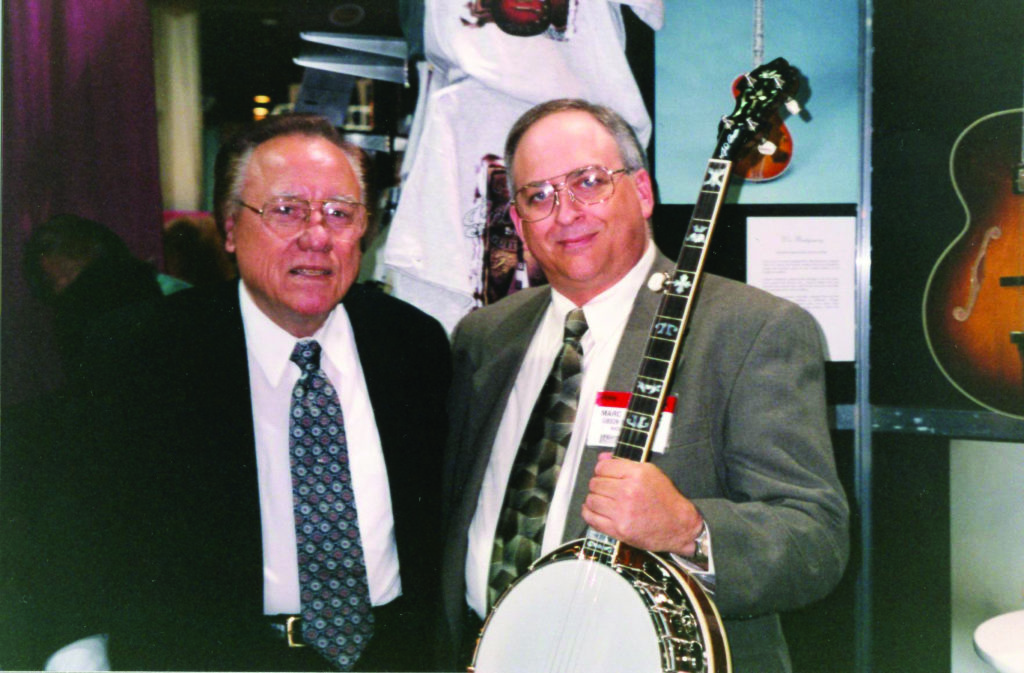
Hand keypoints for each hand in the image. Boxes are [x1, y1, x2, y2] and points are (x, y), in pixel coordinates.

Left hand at [581, 452, 703, 555]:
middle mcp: (628, 492)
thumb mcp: (651, 473)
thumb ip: (624, 464)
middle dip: (598, 485)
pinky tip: (595, 510)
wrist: (679, 526)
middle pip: (595, 483)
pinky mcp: (619, 529)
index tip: (605, 475)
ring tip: (603, 500)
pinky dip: (589, 513)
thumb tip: (602, 457)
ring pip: (591, 500)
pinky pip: (592, 518)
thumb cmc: (666, 500)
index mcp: (637, 475)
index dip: (601, 470)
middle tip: (606, 489)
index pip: (602, 467)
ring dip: (594, 499)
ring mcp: (622, 512)